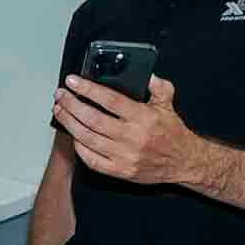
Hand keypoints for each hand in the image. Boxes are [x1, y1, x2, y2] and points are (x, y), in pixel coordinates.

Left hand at [52, 74, 200, 184]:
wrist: (183, 162)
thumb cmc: (172, 132)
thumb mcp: (168, 104)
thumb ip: (158, 86)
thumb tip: (147, 74)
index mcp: (142, 118)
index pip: (109, 100)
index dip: (88, 89)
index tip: (72, 81)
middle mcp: (132, 137)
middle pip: (93, 119)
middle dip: (72, 105)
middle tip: (60, 95)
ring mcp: (124, 156)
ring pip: (88, 139)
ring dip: (70, 123)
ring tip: (60, 111)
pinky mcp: (120, 171)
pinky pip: (92, 160)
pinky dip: (79, 147)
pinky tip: (73, 135)